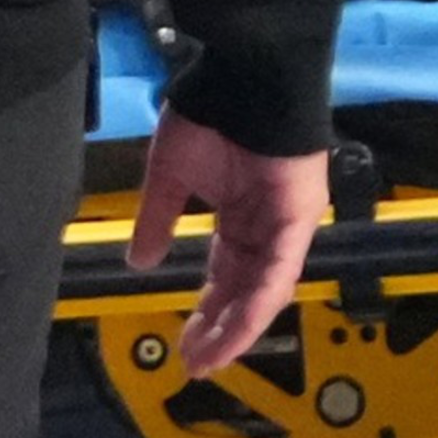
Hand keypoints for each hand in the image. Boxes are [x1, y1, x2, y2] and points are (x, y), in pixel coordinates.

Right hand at [126, 108, 327, 375]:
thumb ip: (157, 221)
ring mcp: (287, 224)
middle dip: (220, 329)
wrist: (243, 74)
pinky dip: (256, 304)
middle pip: (246, 291)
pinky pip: (278, 271)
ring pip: (265, 290)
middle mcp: (266, 226)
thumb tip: (139, 262)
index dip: (207, 310)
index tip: (184, 341)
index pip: (226, 274)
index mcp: (239, 215)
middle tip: (193, 362)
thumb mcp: (169, 176)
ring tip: (208, 359)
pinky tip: (233, 331)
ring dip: (237, 328)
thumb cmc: (209, 114)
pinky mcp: (298, 217)